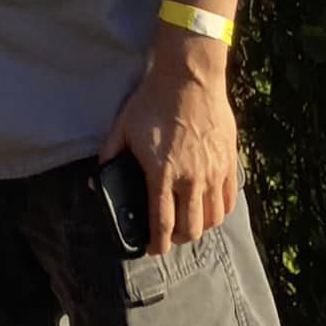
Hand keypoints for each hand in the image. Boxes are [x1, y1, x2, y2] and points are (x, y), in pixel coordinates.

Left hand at [100, 42, 237, 255]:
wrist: (190, 77)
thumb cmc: (154, 100)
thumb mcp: (124, 126)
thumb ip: (111, 155)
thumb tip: (97, 179)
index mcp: (162, 173)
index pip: (162, 223)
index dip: (157, 243)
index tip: (152, 247)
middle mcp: (190, 178)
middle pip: (191, 228)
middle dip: (178, 239)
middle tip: (169, 235)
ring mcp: (213, 172)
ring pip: (213, 218)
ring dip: (200, 227)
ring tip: (189, 223)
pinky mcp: (228, 162)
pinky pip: (228, 200)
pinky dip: (220, 211)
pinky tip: (209, 207)